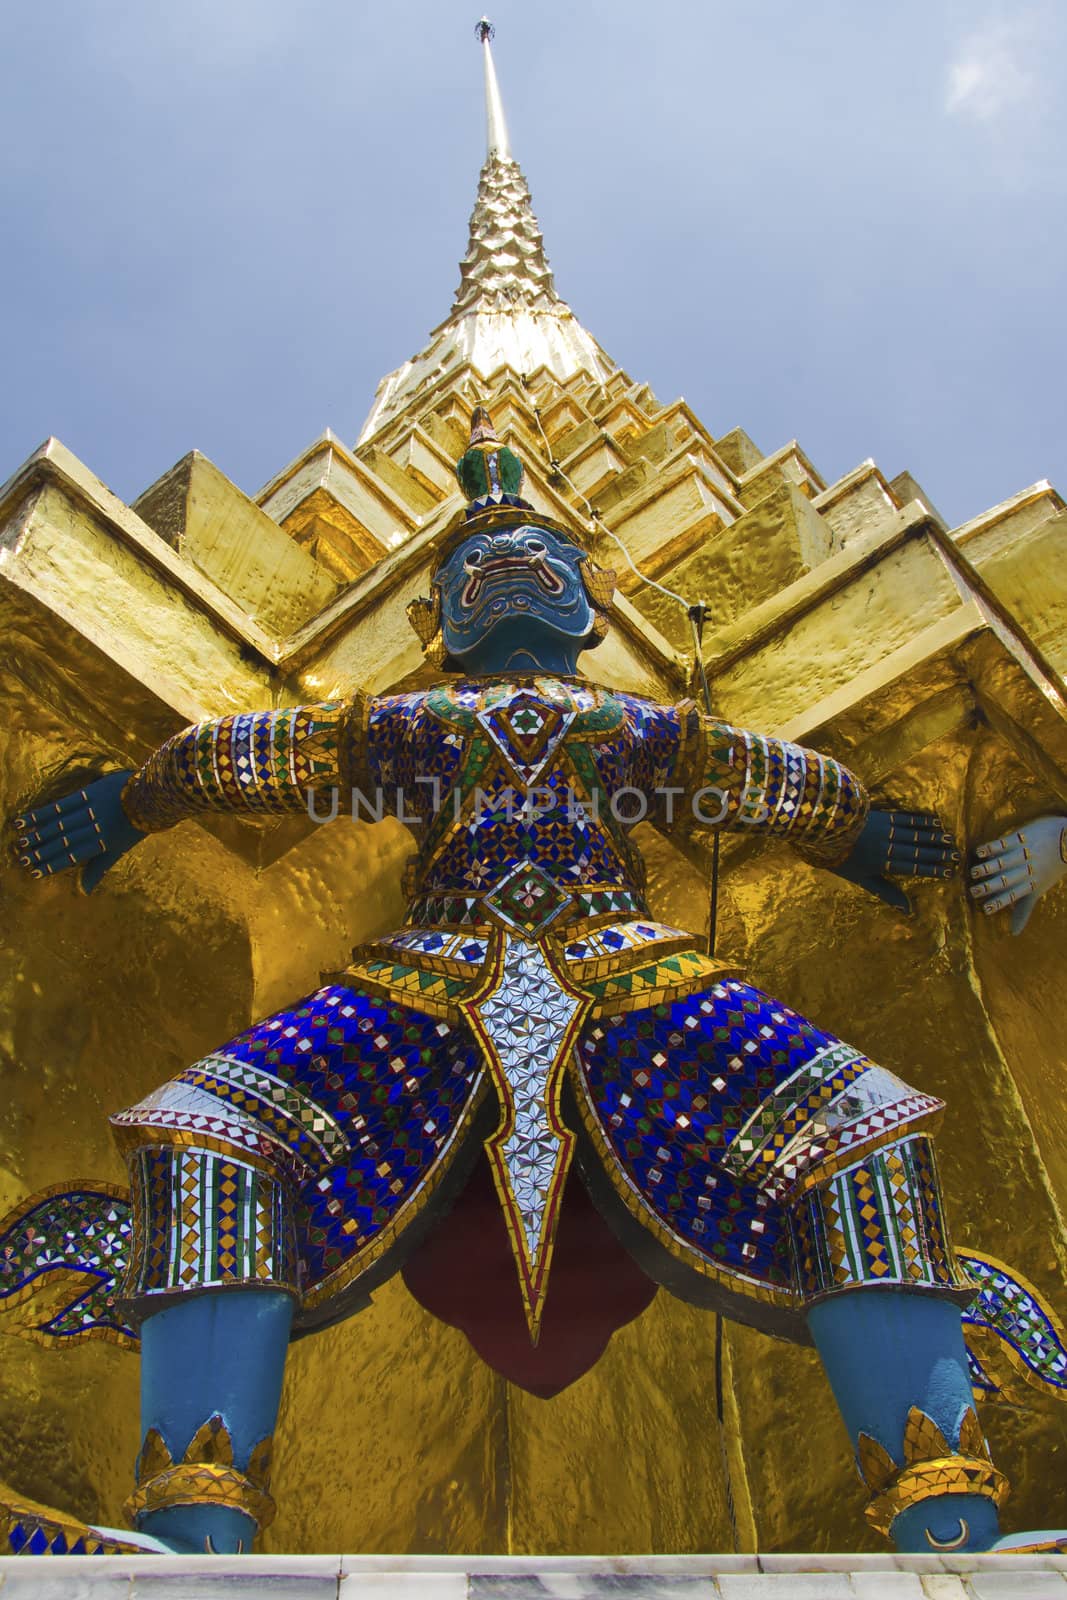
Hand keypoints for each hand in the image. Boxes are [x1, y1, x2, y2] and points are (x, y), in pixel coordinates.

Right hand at [13, 770, 146, 893]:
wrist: (154, 796)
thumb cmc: (138, 824)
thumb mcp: (121, 849)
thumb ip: (100, 868)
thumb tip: (85, 891)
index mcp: (102, 844)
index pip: (72, 856)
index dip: (52, 865)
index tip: (34, 872)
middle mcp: (95, 830)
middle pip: (63, 842)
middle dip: (41, 851)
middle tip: (21, 859)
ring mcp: (91, 812)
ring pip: (59, 826)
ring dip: (38, 834)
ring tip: (20, 842)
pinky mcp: (89, 794)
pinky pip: (62, 805)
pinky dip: (43, 813)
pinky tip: (29, 819)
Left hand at [830, 808, 958, 912]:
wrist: (824, 831)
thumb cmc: (841, 859)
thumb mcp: (862, 880)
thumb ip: (887, 893)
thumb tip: (909, 911)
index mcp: (884, 864)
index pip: (914, 868)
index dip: (933, 870)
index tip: (950, 873)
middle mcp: (890, 847)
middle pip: (918, 851)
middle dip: (939, 854)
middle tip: (958, 856)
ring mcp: (887, 830)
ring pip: (915, 834)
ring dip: (934, 836)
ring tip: (950, 839)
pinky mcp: (882, 815)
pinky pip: (906, 818)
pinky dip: (921, 820)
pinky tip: (934, 820)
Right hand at [969, 815, 1066, 933]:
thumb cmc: (1050, 868)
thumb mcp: (1038, 889)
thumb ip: (1024, 909)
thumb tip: (1014, 933)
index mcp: (1031, 883)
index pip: (1014, 895)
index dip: (1000, 902)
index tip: (985, 909)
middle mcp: (1027, 869)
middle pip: (1007, 880)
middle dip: (990, 886)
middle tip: (973, 892)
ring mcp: (1024, 853)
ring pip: (1005, 862)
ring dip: (989, 867)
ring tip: (974, 872)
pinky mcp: (1021, 837)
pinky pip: (1005, 843)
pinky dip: (992, 847)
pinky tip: (980, 852)